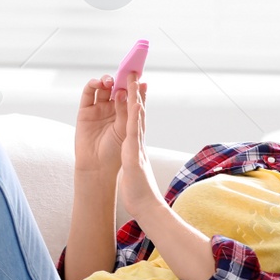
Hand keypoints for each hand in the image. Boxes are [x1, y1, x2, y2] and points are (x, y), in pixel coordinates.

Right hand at [74, 74, 128, 174]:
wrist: (97, 166)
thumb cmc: (114, 152)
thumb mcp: (124, 129)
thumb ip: (125, 110)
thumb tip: (126, 90)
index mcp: (126, 114)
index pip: (131, 95)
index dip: (134, 85)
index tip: (139, 75)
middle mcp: (113, 110)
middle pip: (117, 88)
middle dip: (121, 79)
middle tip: (124, 74)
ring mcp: (99, 109)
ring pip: (103, 88)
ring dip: (107, 80)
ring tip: (111, 81)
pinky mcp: (85, 111)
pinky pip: (88, 93)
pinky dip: (93, 85)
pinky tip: (99, 84)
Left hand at [116, 78, 160, 214]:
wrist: (145, 206)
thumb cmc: (138, 190)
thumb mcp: (134, 168)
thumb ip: (134, 159)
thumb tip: (133, 156)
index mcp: (136, 145)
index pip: (136, 119)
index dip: (136, 101)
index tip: (136, 85)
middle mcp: (139, 142)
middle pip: (139, 112)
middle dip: (137, 93)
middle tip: (137, 73)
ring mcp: (138, 147)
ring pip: (137, 117)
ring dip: (136, 97)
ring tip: (134, 79)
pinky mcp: (135, 154)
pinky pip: (133, 132)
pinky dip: (134, 116)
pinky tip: (134, 102)